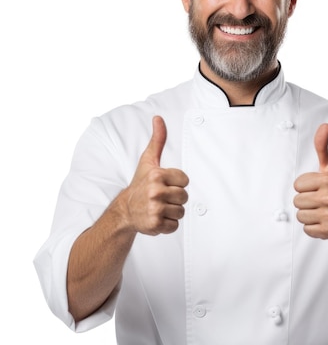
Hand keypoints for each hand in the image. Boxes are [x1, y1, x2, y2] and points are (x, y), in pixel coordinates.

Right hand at [124, 116, 188, 234]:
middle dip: (175, 198)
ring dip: (172, 212)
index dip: (177, 183)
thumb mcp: (148, 161)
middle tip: (161, 197)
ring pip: (181, 212)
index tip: (164, 184)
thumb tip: (158, 118)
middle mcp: (155, 191)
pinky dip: (167, 224)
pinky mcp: (155, 224)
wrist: (125, 210)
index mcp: (157, 175)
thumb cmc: (140, 184)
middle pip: (184, 197)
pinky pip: (175, 225)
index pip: (185, 180)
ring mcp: (154, 209)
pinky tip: (157, 217)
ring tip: (158, 207)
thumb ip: (158, 139)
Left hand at [293, 123, 327, 239]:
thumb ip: (323, 146)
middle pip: (297, 201)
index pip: (297, 185)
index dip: (305, 187)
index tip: (318, 188)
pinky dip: (313, 228)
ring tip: (323, 211)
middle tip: (321, 201)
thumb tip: (325, 125)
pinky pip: (306, 229)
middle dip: (306, 202)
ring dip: (309, 215)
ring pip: (300, 216)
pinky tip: (325, 222)